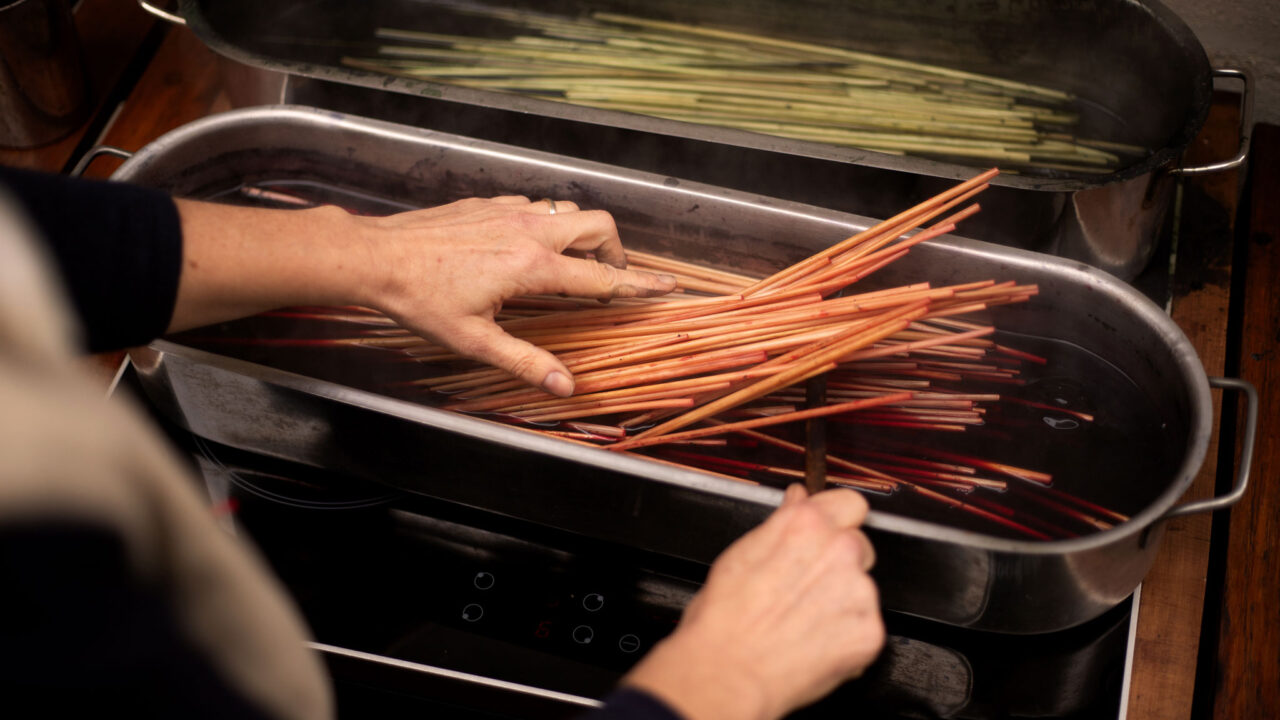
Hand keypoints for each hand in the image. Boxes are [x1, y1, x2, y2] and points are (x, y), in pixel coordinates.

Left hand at [355, 196, 675, 395]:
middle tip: (608, 279)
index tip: (668, 286)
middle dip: (615, 251)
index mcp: (532, 267)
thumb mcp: (474, 341)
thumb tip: (565, 386)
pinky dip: (546, 225)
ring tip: (568, 268)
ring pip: (568, 212)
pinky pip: (535, 207)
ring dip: (580, 237)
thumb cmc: (421, 299)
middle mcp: (528, 231)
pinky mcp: (489, 204)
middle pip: (598, 226)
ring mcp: (509, 212)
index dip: (640, 284)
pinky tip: (524, 250)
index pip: (602, 278)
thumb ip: (525, 362)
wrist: (376, 256)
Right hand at [623, 485, 883, 719]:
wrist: (728, 671)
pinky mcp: (869, 630)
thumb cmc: (723, 617)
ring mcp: (859, 591)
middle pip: (859, 545)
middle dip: (840, 563)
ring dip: (843, 600)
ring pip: (863, 587)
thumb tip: (799, 498)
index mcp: (806, 524)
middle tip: (807, 587)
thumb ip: (783, 521)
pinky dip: (847, 636)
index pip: (850, 503)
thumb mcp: (742, 551)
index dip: (838, 519)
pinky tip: (814, 642)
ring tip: (804, 621)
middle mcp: (839, 550)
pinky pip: (866, 626)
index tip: (830, 533)